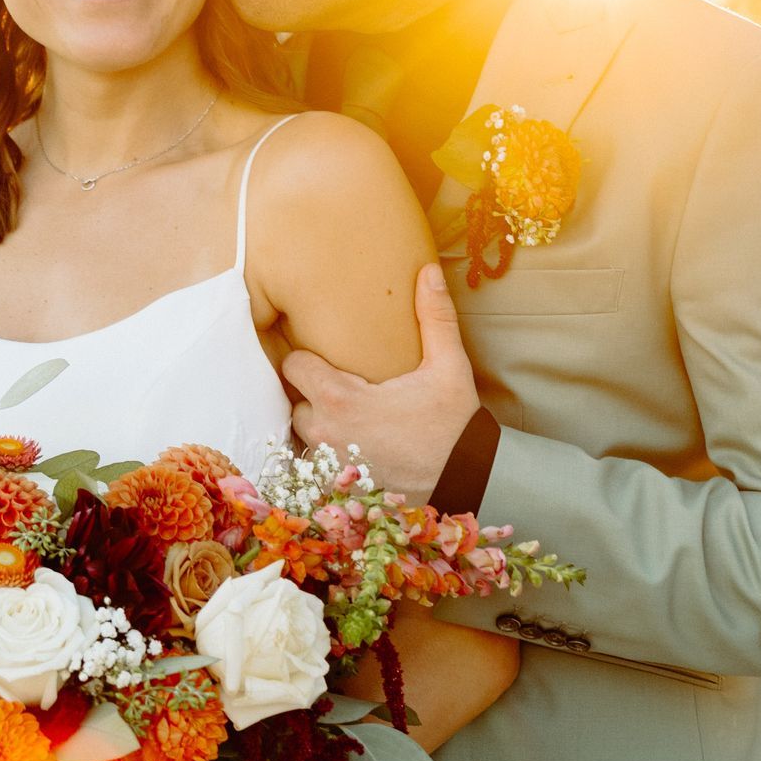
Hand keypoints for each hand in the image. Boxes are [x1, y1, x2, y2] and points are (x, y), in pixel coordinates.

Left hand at [282, 263, 479, 500]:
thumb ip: (435, 317)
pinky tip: (351, 444)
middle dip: (311, 393)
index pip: (293, 367)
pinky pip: (315, 466)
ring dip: (318, 423)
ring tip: (345, 415)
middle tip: (339, 386)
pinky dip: (326, 454)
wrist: (466, 478)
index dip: (305, 359)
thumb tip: (428, 271)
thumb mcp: (449, 367)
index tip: (323, 357)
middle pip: (295, 401)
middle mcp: (325, 434)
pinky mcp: (336, 489)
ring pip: (303, 435)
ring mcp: (327, 466)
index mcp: (341, 399)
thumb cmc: (454, 424)